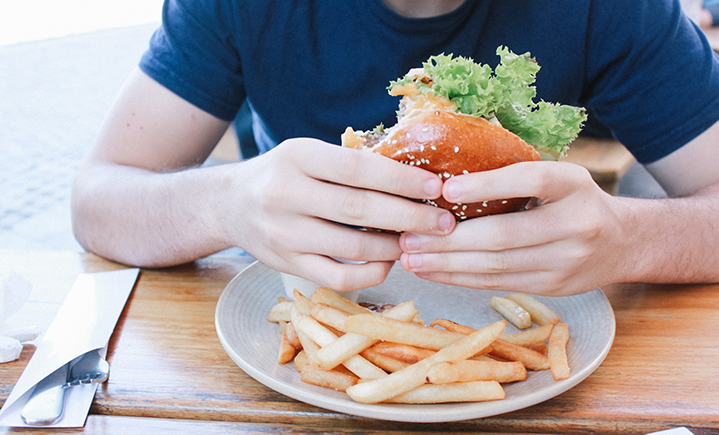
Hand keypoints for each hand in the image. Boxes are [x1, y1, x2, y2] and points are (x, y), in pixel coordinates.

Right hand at [229, 138, 455, 290]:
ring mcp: (284, 233)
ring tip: (419, 241)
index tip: (435, 187)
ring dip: (394, 246)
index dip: (400, 179)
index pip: (357, 168)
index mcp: (296, 156)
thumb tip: (415, 177)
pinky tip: (389, 262)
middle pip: (359, 209)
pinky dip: (371, 273)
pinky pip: (337, 277)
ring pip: (352, 247)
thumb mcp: (307, 154)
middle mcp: (285, 194)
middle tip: (444, 222)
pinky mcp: (286, 263)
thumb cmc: (282, 174)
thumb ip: (350, 164)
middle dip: (409, 216)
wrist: (229, 203)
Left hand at [398, 161, 628, 295]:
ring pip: (496, 266)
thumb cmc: (574, 200)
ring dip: (447, 264)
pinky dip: (461, 278)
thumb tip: (445, 179)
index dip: (486, 184)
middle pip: (503, 236)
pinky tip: (434, 272)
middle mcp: (576, 224)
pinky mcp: (553, 287)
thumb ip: (517, 176)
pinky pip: (498, 284)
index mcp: (574, 184)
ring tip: (411, 258)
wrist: (624, 242)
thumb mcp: (559, 177)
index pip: (529, 180)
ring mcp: (566, 261)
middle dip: (448, 240)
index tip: (445, 189)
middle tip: (408, 237)